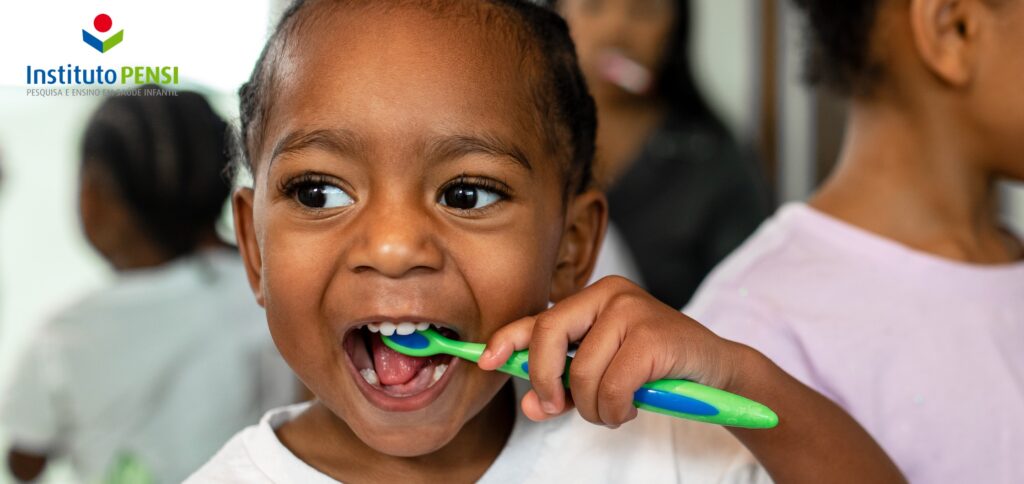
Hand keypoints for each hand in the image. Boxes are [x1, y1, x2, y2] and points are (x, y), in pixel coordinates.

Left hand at [478, 276, 744, 426]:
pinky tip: (631, 406)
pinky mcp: (654, 335)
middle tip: (556, 408)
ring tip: (615, 408)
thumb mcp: (603, 372)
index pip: (538, 318)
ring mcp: (633, 310)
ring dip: (592, 408)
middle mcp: (610, 294)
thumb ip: (565, 385)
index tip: (485, 362)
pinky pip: (612, 387)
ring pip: (582, 374)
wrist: (715, 370)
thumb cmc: (654, 368)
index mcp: (593, 298)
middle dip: (545, 381)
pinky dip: (615, 410)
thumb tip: (531, 406)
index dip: (507, 340)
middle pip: (549, 337)